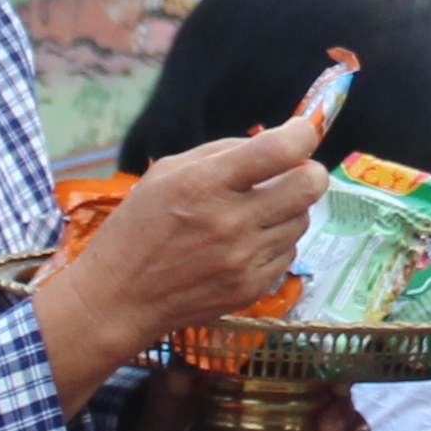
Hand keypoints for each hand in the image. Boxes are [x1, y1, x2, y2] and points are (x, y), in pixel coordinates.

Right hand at [54, 106, 330, 353]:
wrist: (121, 298)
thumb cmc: (139, 228)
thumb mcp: (167, 172)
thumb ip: (223, 152)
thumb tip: (274, 144)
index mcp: (205, 184)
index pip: (279, 151)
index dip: (302, 134)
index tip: (302, 132)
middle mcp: (231, 222)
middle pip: (309, 186)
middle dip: (308, 172)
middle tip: (293, 173)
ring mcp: (245, 260)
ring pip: (302, 220)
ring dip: (287, 210)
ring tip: (255, 213)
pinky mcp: (252, 288)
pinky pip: (288, 252)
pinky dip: (275, 242)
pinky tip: (245, 244)